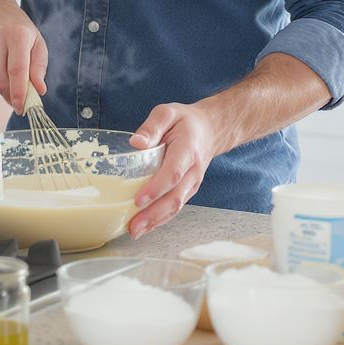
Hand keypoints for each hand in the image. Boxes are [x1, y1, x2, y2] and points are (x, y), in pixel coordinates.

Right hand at [0, 0, 47, 114]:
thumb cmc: (17, 26)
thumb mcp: (36, 41)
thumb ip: (39, 66)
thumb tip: (39, 90)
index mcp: (17, 35)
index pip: (17, 70)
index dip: (19, 93)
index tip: (21, 107)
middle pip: (1, 80)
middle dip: (10, 93)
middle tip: (18, 95)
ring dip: (1, 86)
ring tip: (7, 73)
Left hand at [126, 102, 218, 237]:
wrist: (210, 130)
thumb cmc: (185, 122)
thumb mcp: (167, 113)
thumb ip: (152, 126)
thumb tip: (136, 143)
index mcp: (187, 150)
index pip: (172, 174)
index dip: (156, 188)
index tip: (138, 199)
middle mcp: (192, 171)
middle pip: (174, 197)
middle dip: (153, 214)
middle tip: (133, 226)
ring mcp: (192, 183)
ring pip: (175, 206)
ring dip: (155, 221)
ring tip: (134, 231)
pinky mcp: (187, 190)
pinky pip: (175, 207)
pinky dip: (160, 219)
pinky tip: (145, 226)